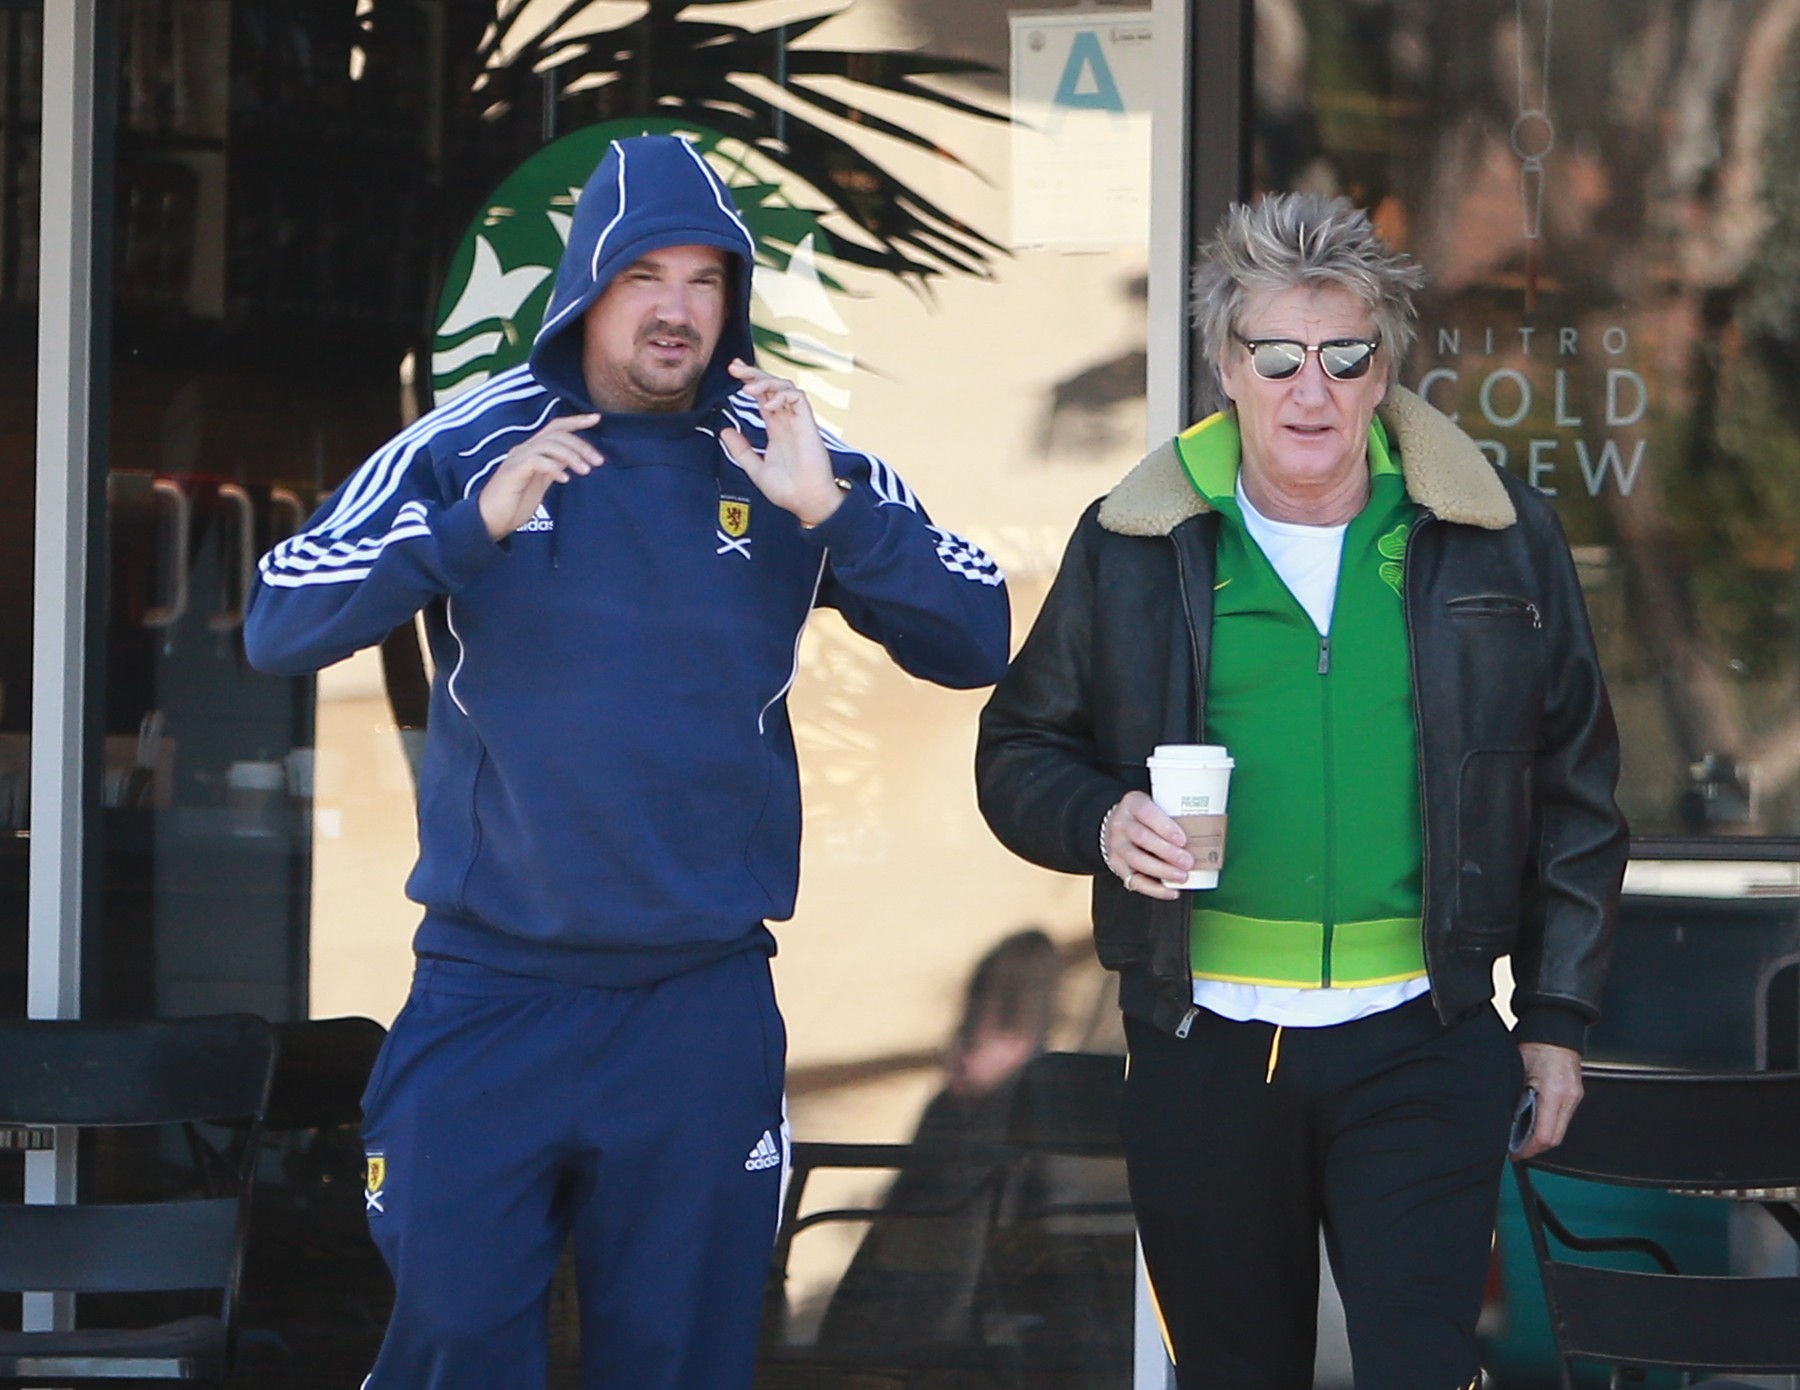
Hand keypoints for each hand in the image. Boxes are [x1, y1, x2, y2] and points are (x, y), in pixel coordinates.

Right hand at [478, 413, 602, 540]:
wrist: (490, 521)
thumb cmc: (514, 504)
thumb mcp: (540, 484)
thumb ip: (553, 468)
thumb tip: (572, 459)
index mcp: (532, 451)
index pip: (556, 428)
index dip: (576, 421)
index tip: (597, 419)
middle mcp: (524, 449)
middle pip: (557, 434)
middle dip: (581, 445)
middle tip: (598, 461)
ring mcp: (518, 459)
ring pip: (549, 444)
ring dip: (571, 456)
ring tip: (586, 471)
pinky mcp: (513, 471)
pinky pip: (537, 461)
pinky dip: (554, 467)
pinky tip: (565, 479)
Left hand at [719, 359, 844, 526]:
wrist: (807, 501)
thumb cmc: (787, 490)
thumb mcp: (755, 468)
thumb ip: (741, 450)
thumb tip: (724, 432)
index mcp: (776, 429)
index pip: (762, 397)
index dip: (750, 381)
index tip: (733, 372)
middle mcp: (787, 421)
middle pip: (772, 386)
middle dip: (754, 373)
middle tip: (735, 367)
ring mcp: (798, 421)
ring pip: (785, 387)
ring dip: (766, 382)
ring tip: (748, 389)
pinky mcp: (808, 424)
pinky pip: (798, 398)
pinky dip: (782, 396)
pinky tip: (768, 405)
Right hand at [1101, 791, 1193, 900]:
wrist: (1121, 824)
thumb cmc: (1147, 816)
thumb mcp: (1157, 806)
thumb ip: (1175, 816)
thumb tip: (1209, 831)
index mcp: (1132, 803)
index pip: (1146, 812)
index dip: (1165, 827)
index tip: (1183, 839)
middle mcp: (1120, 823)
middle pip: (1142, 837)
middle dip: (1167, 852)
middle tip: (1188, 861)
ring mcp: (1116, 845)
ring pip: (1137, 860)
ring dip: (1162, 871)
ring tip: (1182, 876)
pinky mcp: (1116, 865)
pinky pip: (1134, 880)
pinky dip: (1155, 889)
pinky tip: (1171, 891)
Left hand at [1513, 1042, 1582, 1158]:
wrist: (1555, 1030)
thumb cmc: (1534, 1045)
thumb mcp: (1517, 1072)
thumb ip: (1515, 1098)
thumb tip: (1506, 1119)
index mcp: (1553, 1094)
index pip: (1544, 1135)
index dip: (1528, 1149)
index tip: (1514, 1152)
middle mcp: (1568, 1098)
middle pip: (1555, 1138)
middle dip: (1535, 1148)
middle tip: (1516, 1149)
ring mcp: (1574, 1097)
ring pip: (1560, 1130)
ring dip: (1542, 1137)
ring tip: (1522, 1137)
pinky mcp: (1575, 1094)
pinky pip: (1563, 1118)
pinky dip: (1549, 1124)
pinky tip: (1535, 1122)